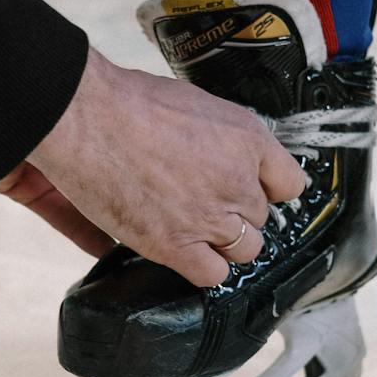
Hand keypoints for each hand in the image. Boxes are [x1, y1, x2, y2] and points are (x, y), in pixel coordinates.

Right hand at [9, 46, 305, 286]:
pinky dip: (203, 268)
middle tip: (204, 204)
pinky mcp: (176, 245)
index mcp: (248, 139)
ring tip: (194, 229)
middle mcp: (238, 180)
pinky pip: (213, 274)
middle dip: (236, 213)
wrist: (86, 118)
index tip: (253, 190)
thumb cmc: (129, 102)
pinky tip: (184, 251)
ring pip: (245, 249)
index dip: (268, 188)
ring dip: (224, 243)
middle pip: (261, 217)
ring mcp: (210, 216)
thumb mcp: (195, 105)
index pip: (289, 182)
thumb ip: (220, 138)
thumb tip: (220, 156)